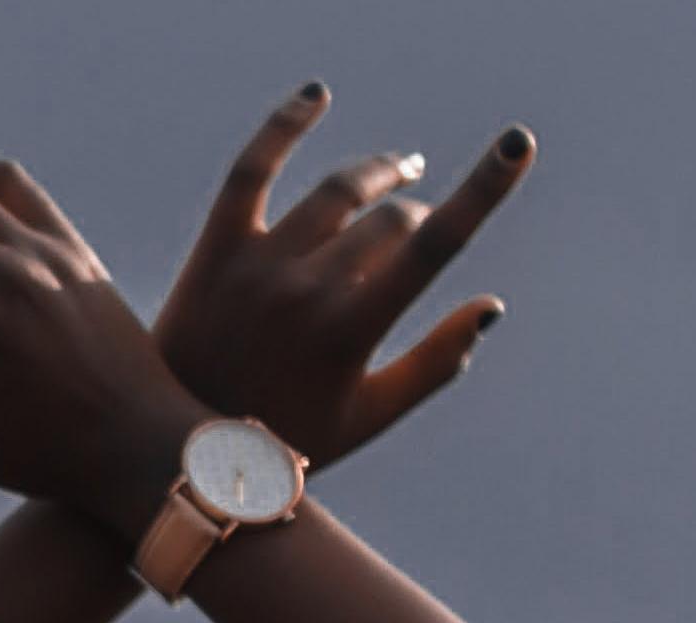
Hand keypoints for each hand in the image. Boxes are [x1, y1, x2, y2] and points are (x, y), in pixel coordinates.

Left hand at [153, 85, 533, 468]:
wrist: (179, 452)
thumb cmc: (287, 443)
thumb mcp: (369, 417)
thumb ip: (435, 363)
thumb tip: (490, 304)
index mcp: (349, 333)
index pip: (431, 247)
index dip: (482, 191)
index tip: (516, 146)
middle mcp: (305, 290)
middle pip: (389, 221)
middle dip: (416, 218)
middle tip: (419, 224)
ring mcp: (257, 264)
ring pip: (337, 192)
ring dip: (378, 176)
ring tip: (399, 173)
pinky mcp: (217, 248)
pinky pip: (251, 169)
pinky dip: (285, 127)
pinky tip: (317, 96)